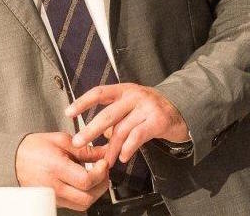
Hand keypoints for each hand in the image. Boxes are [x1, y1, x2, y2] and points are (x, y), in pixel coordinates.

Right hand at [15, 132, 109, 211]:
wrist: (15, 159)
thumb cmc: (34, 148)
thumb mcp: (60, 140)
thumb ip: (84, 149)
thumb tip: (103, 152)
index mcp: (56, 168)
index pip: (86, 180)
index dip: (100, 173)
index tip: (103, 162)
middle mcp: (54, 187)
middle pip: (87, 197)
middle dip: (102, 184)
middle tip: (103, 170)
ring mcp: (54, 197)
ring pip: (83, 204)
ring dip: (95, 192)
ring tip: (96, 177)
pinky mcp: (54, 202)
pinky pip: (75, 205)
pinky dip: (85, 195)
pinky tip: (85, 183)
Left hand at [65, 83, 188, 165]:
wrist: (181, 109)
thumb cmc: (149, 109)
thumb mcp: (130, 107)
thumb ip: (115, 118)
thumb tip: (99, 135)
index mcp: (123, 90)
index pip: (99, 93)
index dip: (82, 102)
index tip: (68, 113)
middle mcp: (134, 96)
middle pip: (108, 114)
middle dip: (90, 130)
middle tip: (78, 142)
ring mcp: (147, 107)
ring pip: (122, 129)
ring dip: (111, 147)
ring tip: (105, 160)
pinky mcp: (158, 120)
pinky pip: (138, 136)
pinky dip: (128, 148)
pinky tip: (123, 157)